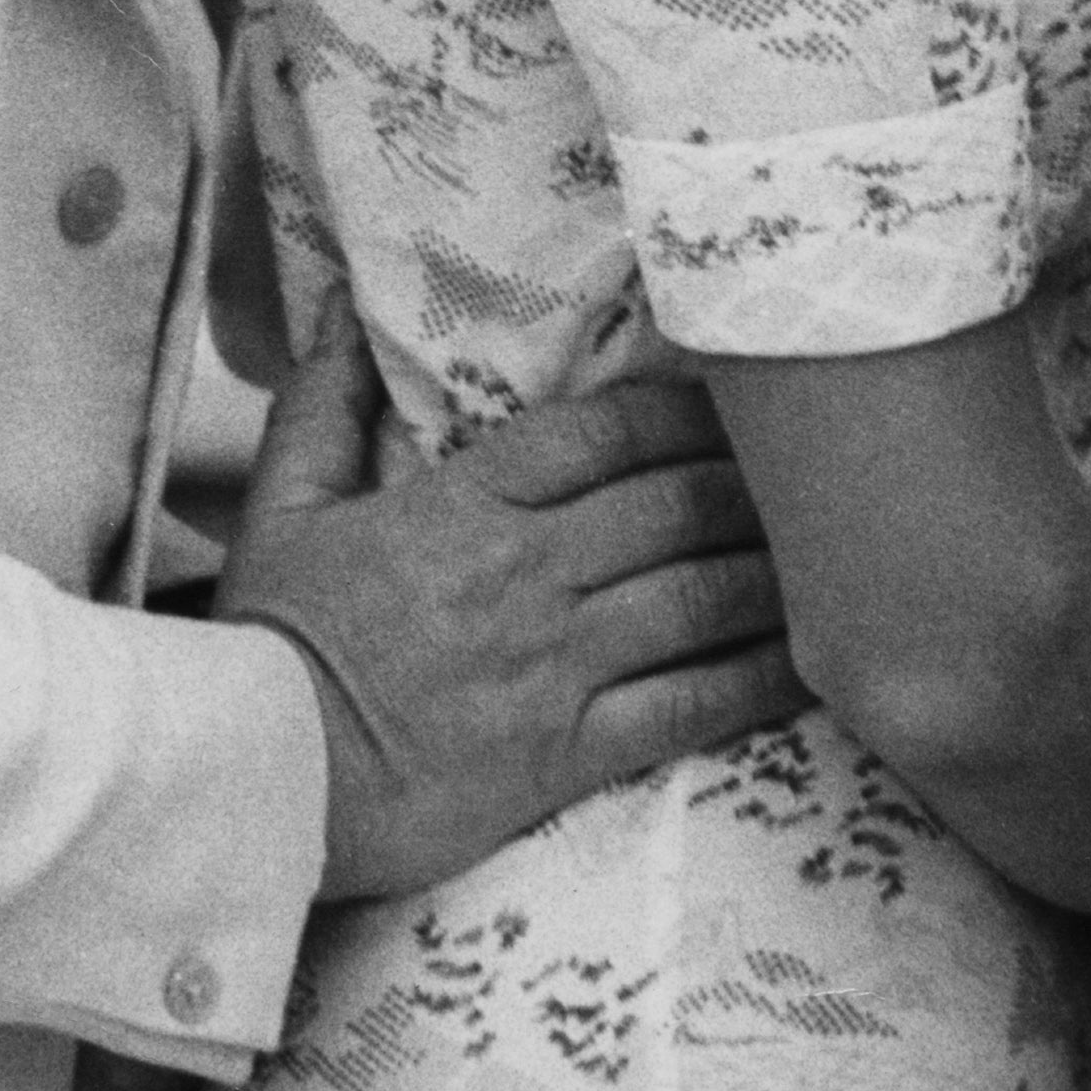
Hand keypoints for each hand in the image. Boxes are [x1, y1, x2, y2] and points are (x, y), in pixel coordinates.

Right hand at [215, 327, 803, 903]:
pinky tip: (813, 660)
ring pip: (700, 596)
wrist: (249, 786)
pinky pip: (689, 707)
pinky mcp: (566, 754)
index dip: (685, 409)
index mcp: (464, 506)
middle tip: (819, 464)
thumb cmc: (267, 646)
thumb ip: (327, 402)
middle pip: (675, 505)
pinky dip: (759, 678)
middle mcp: (525, 575)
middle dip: (756, 481)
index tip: (738, 394)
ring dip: (776, 568)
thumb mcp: (284, 508)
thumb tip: (347, 304)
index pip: (605, 433)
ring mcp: (553, 666)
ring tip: (841, 548)